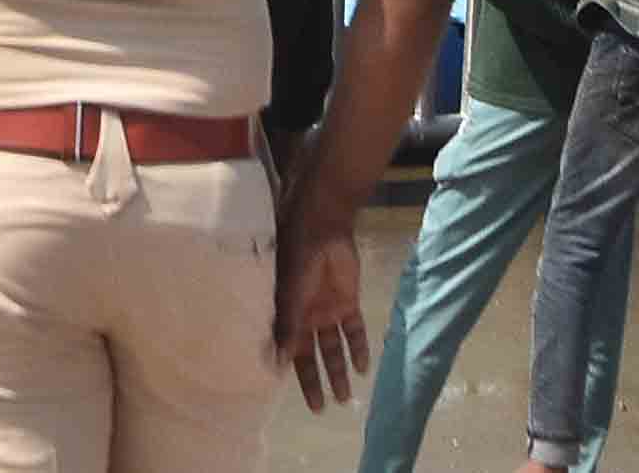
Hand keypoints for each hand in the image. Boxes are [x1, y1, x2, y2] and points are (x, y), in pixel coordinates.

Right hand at [273, 215, 369, 410]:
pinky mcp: (348, 303)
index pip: (290, 352)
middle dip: (316, 382)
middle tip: (321, 410)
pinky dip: (358, 348)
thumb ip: (286, 328)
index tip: (296, 400)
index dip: (293, 375)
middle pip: (311, 357)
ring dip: (339, 371)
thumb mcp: (289, 296)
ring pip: (333, 349)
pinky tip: (363, 367)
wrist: (323, 228)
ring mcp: (328, 311)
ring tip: (346, 398)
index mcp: (287, 316)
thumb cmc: (298, 259)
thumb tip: (275, 363)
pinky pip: (354, 331)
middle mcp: (306, 318)